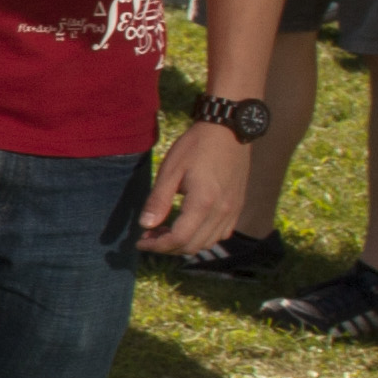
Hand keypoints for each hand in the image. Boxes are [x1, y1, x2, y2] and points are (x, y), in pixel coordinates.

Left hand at [138, 119, 248, 250]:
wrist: (229, 130)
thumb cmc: (196, 146)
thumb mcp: (171, 170)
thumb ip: (158, 200)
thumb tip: (145, 226)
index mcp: (203, 203)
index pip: (178, 239)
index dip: (156, 246)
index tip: (140, 242)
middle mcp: (221, 212)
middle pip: (192, 246)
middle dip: (167, 247)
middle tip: (149, 236)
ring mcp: (232, 211)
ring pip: (207, 243)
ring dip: (184, 244)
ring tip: (166, 231)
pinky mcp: (237, 207)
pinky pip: (221, 234)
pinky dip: (202, 238)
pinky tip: (188, 226)